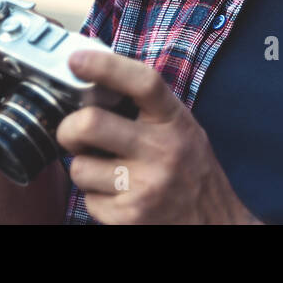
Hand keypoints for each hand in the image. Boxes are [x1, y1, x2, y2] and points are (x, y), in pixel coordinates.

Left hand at [57, 49, 260, 224]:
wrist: (214, 224)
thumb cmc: (192, 171)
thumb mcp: (182, 129)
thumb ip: (148, 109)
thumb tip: (96, 82)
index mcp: (175, 120)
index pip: (142, 81)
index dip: (105, 65)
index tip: (77, 59)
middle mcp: (163, 151)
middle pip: (90, 124)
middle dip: (69, 129)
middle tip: (74, 133)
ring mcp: (146, 186)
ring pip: (79, 168)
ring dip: (84, 169)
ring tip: (108, 172)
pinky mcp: (130, 217)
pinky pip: (87, 200)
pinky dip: (96, 198)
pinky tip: (118, 196)